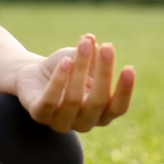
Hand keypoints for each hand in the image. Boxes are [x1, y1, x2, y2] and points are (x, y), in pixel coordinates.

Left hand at [14, 33, 133, 132]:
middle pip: (98, 102)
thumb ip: (92, 56)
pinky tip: (65, 61)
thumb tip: (92, 40)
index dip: (125, 90)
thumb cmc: (66, 69)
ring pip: (74, 100)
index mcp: (101, 114)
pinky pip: (50, 101)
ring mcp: (61, 122)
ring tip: (83, 45)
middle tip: (107, 46)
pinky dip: (58, 80)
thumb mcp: (82, 61)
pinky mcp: (40, 115)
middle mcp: (84, 123)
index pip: (118, 108)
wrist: (34, 74)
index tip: (129, 67)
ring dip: (80, 69)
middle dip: (104, 72)